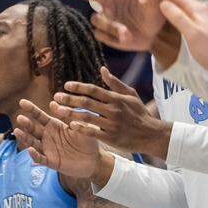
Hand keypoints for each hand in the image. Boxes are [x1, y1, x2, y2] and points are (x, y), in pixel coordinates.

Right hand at [15, 99, 102, 178]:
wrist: (93, 161)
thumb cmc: (88, 141)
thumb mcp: (82, 126)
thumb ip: (70, 115)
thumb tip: (55, 104)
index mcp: (54, 126)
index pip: (39, 116)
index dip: (31, 109)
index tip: (22, 102)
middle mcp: (48, 137)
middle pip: (33, 129)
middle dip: (26, 124)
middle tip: (20, 117)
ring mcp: (48, 149)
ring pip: (33, 143)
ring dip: (25, 138)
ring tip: (17, 131)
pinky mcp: (51, 162)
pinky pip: (40, 159)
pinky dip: (34, 155)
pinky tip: (30, 150)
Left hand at [49, 67, 171, 158]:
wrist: (151, 135)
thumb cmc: (139, 113)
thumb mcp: (131, 95)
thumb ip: (115, 83)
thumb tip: (102, 69)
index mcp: (117, 99)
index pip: (94, 90)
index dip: (79, 87)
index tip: (66, 85)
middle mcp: (113, 110)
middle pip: (87, 102)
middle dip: (70, 99)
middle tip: (56, 97)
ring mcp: (112, 124)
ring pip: (87, 117)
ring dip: (70, 113)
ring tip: (57, 110)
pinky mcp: (111, 138)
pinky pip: (93, 132)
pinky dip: (82, 128)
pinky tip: (71, 125)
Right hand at [67, 0, 164, 50]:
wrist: (153, 37)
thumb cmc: (155, 15)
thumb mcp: (156, 2)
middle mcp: (109, 2)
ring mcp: (105, 18)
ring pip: (97, 20)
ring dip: (110, 26)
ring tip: (127, 33)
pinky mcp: (103, 33)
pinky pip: (100, 34)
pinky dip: (111, 37)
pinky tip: (124, 39)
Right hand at [158, 0, 207, 79]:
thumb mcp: (191, 33)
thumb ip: (178, 17)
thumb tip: (163, 3)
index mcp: (197, 9)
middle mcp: (202, 10)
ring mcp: (205, 18)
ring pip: (184, 8)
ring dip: (171, 6)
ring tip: (157, 8)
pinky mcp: (205, 26)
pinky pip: (188, 16)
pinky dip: (178, 15)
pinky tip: (174, 21)